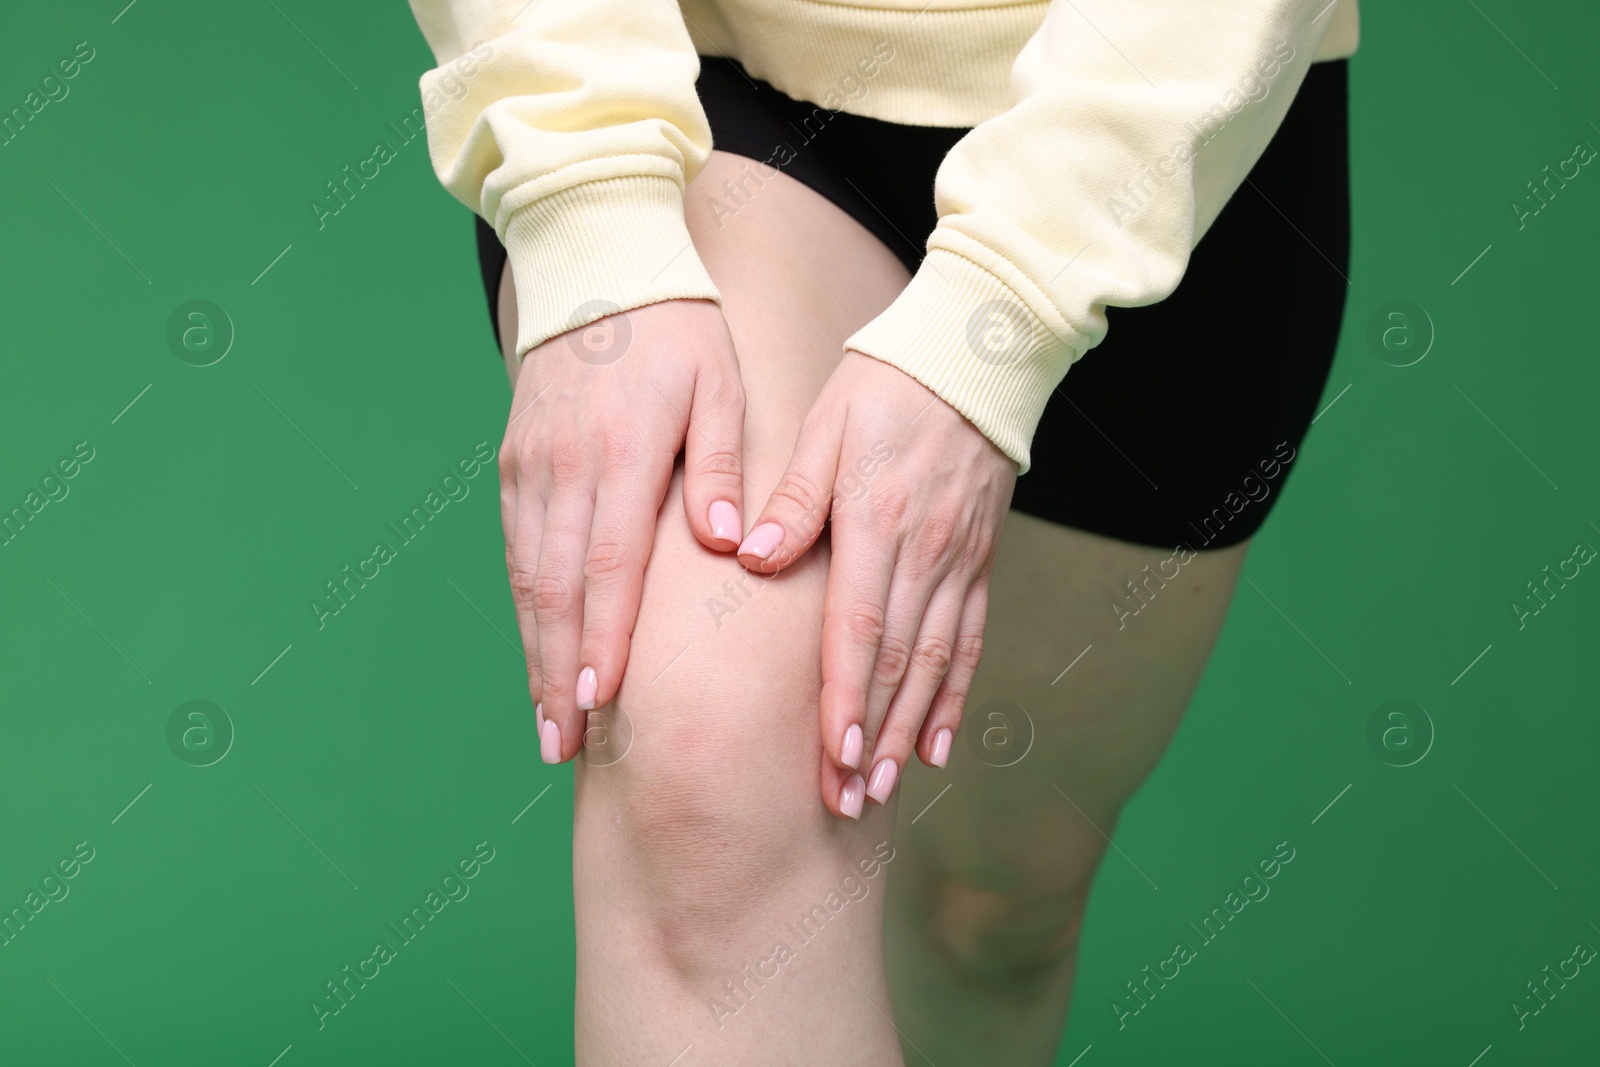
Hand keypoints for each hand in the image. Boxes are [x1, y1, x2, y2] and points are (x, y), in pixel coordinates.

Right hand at [502, 298, 745, 762]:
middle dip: (558, 673)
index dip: (603, 636)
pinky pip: (515, 548)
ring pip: (527, 576)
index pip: (609, 563)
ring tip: (547, 721)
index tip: (601, 702)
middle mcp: (566, 466)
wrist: (594, 262)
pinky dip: (524, 608)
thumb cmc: (677, 329)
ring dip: (535, 653)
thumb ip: (725, 466)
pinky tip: (537, 650)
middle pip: (556, 589)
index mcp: (625, 451)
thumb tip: (731, 545)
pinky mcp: (513, 462)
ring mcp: (531, 465)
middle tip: (561, 745)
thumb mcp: (720, 385)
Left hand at [737, 351, 1016, 817]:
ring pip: (935, 662)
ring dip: (908, 729)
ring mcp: (957, 562)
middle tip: (848, 800)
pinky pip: (970, 640)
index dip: (848, 697)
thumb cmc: (886, 385)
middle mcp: (924, 553)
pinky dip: (954, 696)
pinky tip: (936, 742)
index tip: (833, 756)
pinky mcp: (977, 562)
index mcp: (878, 522)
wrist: (975, 355)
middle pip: (898, 662)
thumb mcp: (827, 424)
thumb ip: (795, 496)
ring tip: (883, 787)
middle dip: (872, 735)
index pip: (861, 627)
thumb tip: (754, 556)